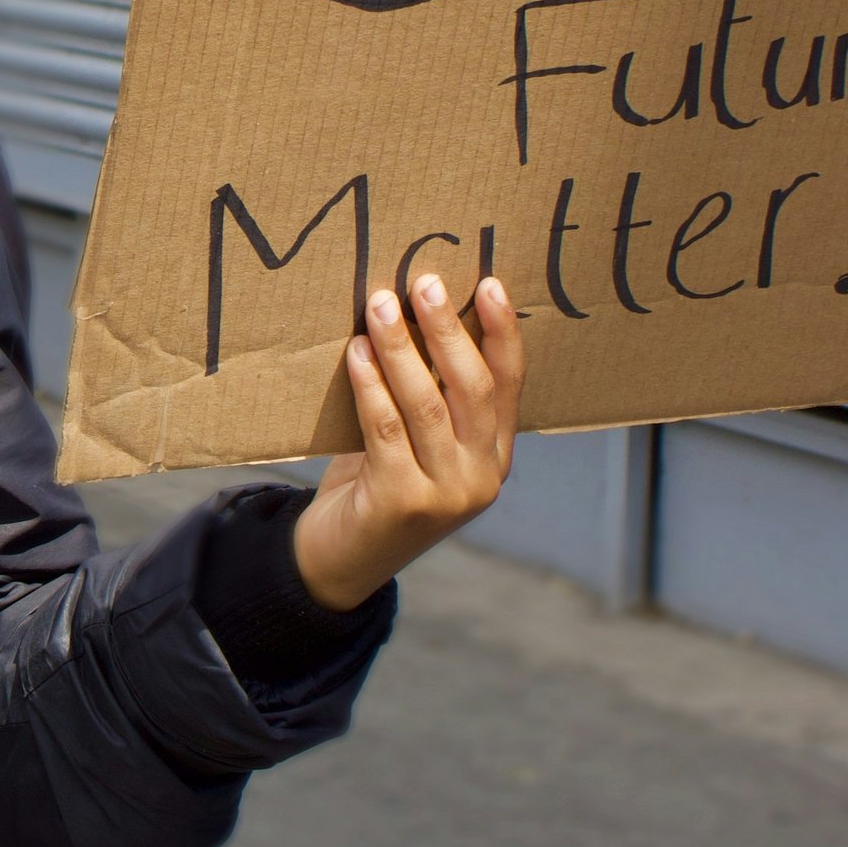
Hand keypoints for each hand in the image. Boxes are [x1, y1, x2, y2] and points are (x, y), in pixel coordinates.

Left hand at [292, 275, 525, 611]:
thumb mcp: (414, 443)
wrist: (338, 563)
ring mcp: (446, 494)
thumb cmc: (373, 487)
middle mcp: (481, 478)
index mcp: (495, 459)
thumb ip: (428, 397)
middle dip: (448, 330)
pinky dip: (371, 385)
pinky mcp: (402, 502)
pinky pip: (386, 428)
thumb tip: (413, 314)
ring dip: (401, 349)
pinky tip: (357, 353)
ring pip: (428, 404)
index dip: (502, 333)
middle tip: (424, 284)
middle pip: (472, 388)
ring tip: (381, 306)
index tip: (489, 283)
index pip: (509, 385)